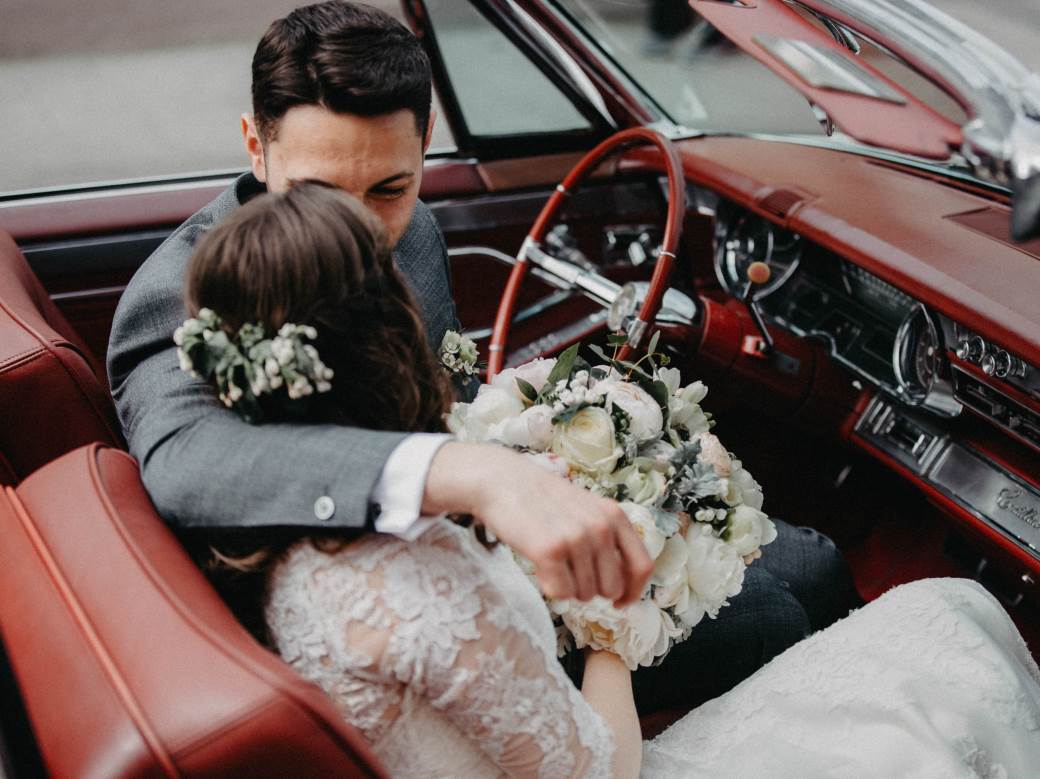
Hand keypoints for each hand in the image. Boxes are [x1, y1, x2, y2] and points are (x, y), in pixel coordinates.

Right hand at [424, 442, 652, 604]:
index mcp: (615, 516)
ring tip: (551, 560)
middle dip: (591, 589)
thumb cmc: (542, 500)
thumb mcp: (587, 510)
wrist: (502, 481)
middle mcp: (601, 527)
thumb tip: (620, 588)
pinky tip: (539, 565)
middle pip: (612, 588)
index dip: (633, 592)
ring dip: (567, 586)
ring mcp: (577, 538)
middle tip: (568, 571)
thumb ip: (607, 539)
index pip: (642, 567)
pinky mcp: (550, 550)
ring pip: (585, 594)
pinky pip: (560, 593)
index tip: (619, 604)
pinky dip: (549, 587)